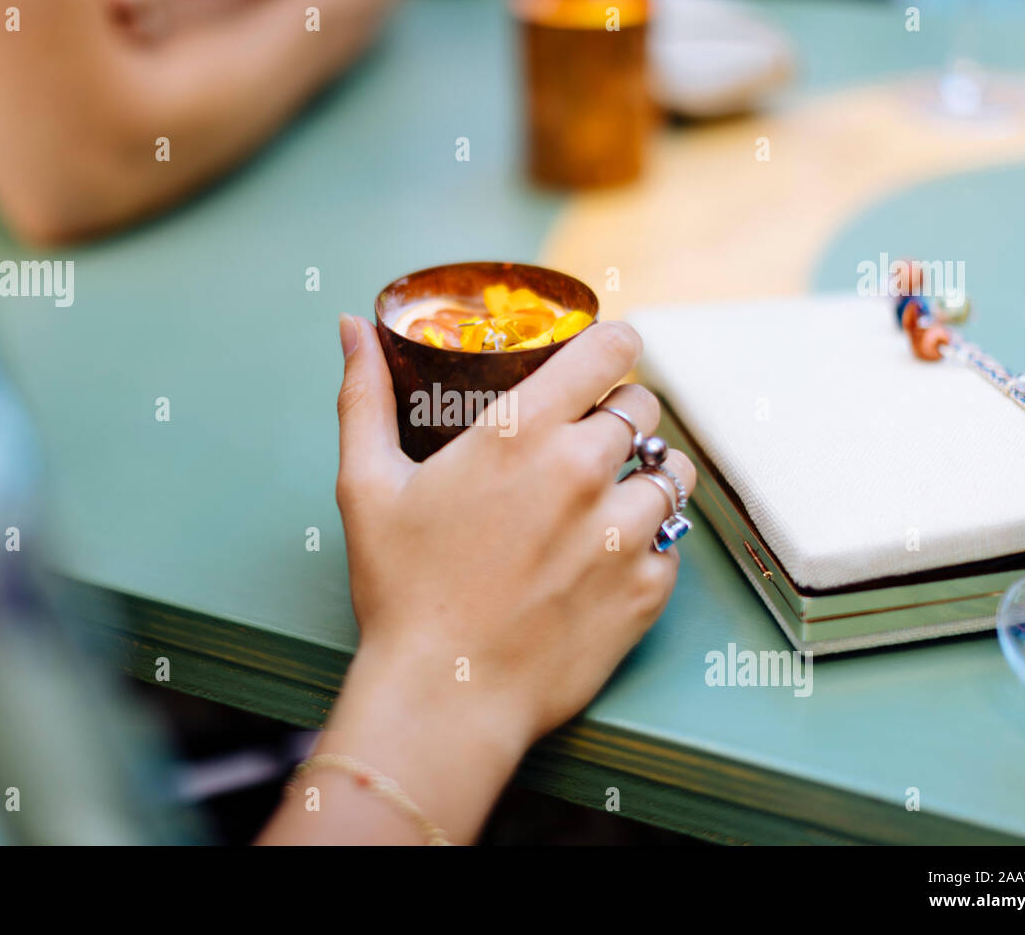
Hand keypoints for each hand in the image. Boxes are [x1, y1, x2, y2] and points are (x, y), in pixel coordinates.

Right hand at [336, 314, 692, 745]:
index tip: (604, 355)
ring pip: (671, 472)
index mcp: (521, 432)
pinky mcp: (647, 589)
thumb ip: (365, 397)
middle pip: (644, 406)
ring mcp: (624, 532)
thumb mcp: (366, 486)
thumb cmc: (402, 592)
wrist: (445, 696)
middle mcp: (585, 471)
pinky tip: (606, 560)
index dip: (613, 343)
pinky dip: (649, 544)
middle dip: (620, 413)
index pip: (610, 348)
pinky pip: (672, 543)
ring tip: (608, 499)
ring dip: (647, 475)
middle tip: (587, 441)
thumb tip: (352, 327)